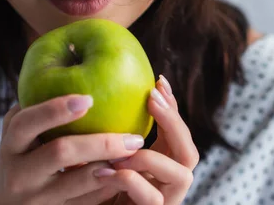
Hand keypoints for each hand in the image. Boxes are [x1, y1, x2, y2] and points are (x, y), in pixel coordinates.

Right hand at [0, 95, 146, 204]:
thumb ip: (37, 106)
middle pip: (61, 152)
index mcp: (11, 145)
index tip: (89, 98)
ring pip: (78, 183)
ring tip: (136, 152)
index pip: (27, 122)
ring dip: (111, 166)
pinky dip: (108, 188)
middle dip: (100, 141)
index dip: (55, 109)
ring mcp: (36, 198)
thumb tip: (74, 58)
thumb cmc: (19, 157)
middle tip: (133, 135)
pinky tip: (129, 174)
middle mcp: (20, 173)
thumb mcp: (18, 134)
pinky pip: (85, 203)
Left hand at [95, 75, 199, 204]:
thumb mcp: (96, 155)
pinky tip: (104, 170)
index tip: (158, 80)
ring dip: (150, 157)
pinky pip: (153, 199)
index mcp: (159, 165)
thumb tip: (97, 93)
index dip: (172, 107)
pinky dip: (130, 180)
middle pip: (190, 151)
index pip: (177, 133)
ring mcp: (163, 203)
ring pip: (182, 174)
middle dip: (173, 122)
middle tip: (152, 98)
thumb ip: (108, 135)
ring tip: (121, 148)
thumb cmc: (83, 191)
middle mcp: (166, 184)